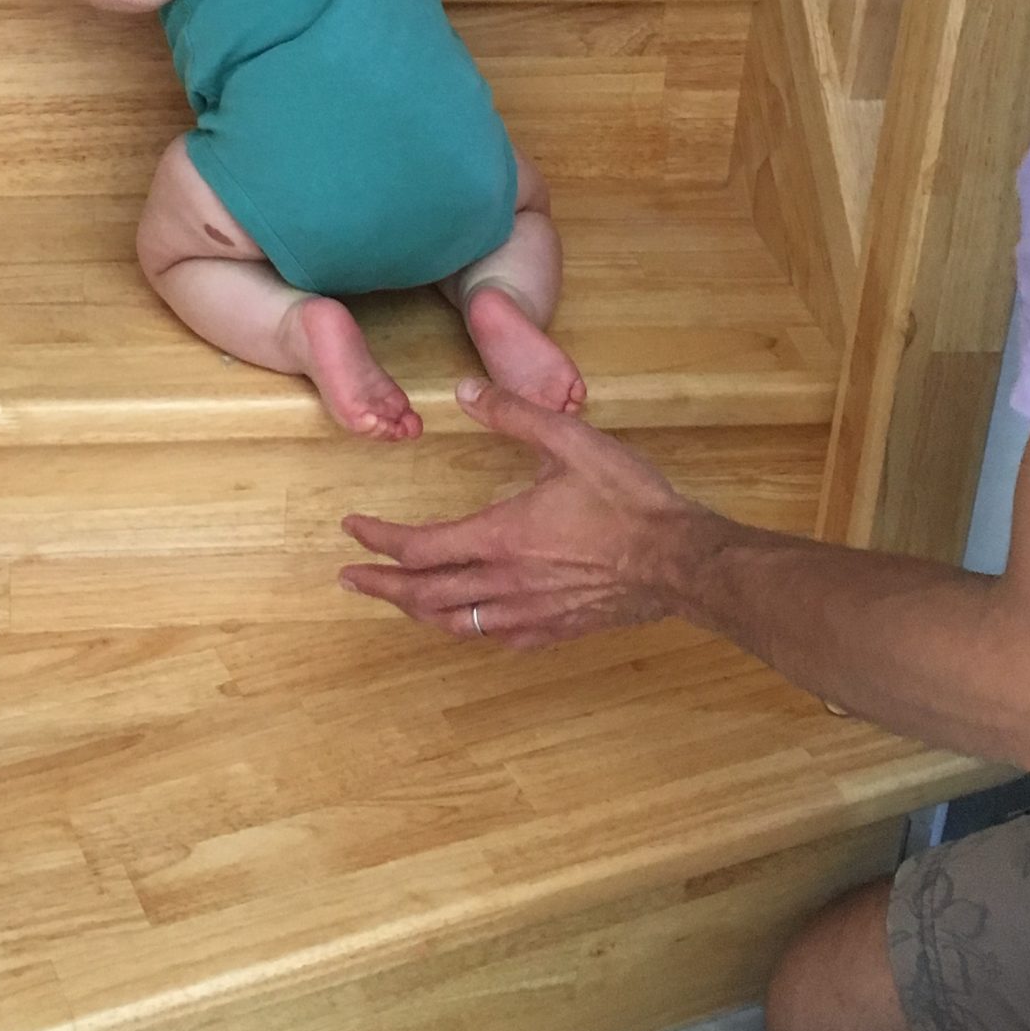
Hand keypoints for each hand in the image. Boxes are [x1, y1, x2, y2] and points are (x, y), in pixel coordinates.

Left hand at [338, 377, 706, 646]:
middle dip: (380, 586)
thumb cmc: (628, 501)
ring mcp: (529, 614)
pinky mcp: (555, 630)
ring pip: (454, 623)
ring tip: (396, 602)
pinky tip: (466, 623)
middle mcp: (504, 584)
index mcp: (499, 537)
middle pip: (423, 595)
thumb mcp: (570, 440)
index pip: (419, 547)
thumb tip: (465, 392)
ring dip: (416, 612)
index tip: (353, 530)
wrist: (680, 560)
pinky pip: (494, 638)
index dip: (379, 540)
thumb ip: (513, 413)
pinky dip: (465, 629)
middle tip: (349, 580)